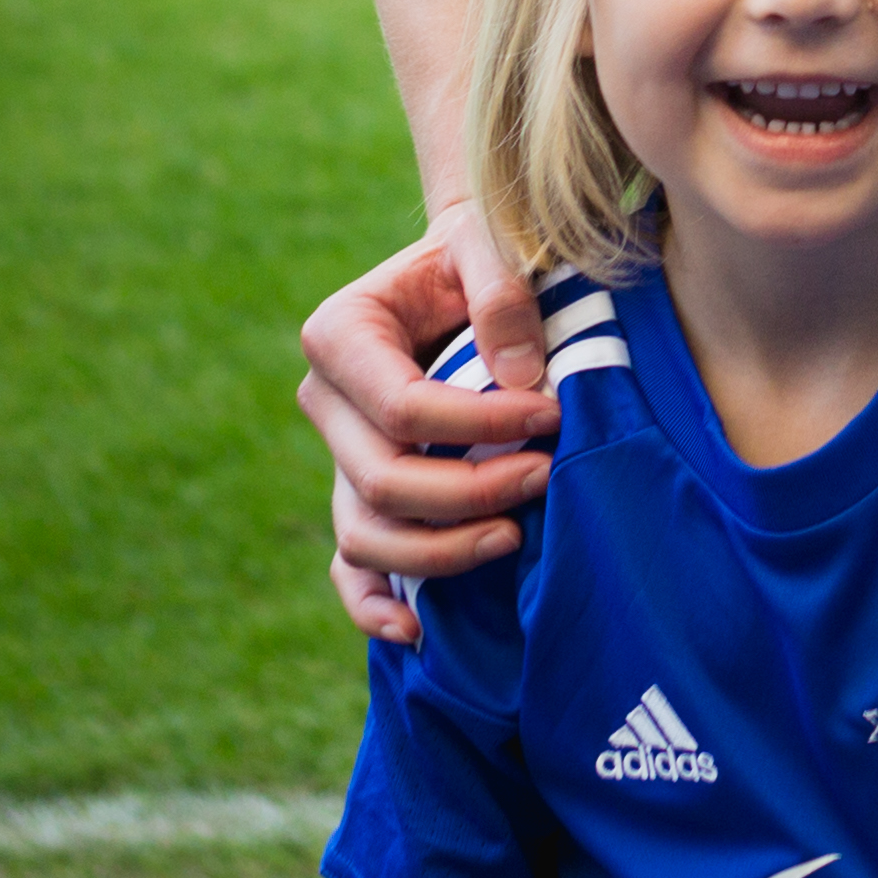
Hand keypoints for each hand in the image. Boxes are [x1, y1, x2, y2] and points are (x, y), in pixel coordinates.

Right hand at [297, 204, 561, 641]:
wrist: (463, 275)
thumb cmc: (477, 257)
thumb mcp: (488, 246)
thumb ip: (502, 296)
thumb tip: (522, 382)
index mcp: (341, 335)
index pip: (403, 408)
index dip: (478, 425)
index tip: (552, 417)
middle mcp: (326, 403)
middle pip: (384, 481)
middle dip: (470, 491)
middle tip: (545, 477)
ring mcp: (339, 457)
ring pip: (367, 535)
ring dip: (440, 552)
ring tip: (513, 537)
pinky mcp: (360, 496)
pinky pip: (352, 567)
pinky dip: (374, 605)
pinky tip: (419, 631)